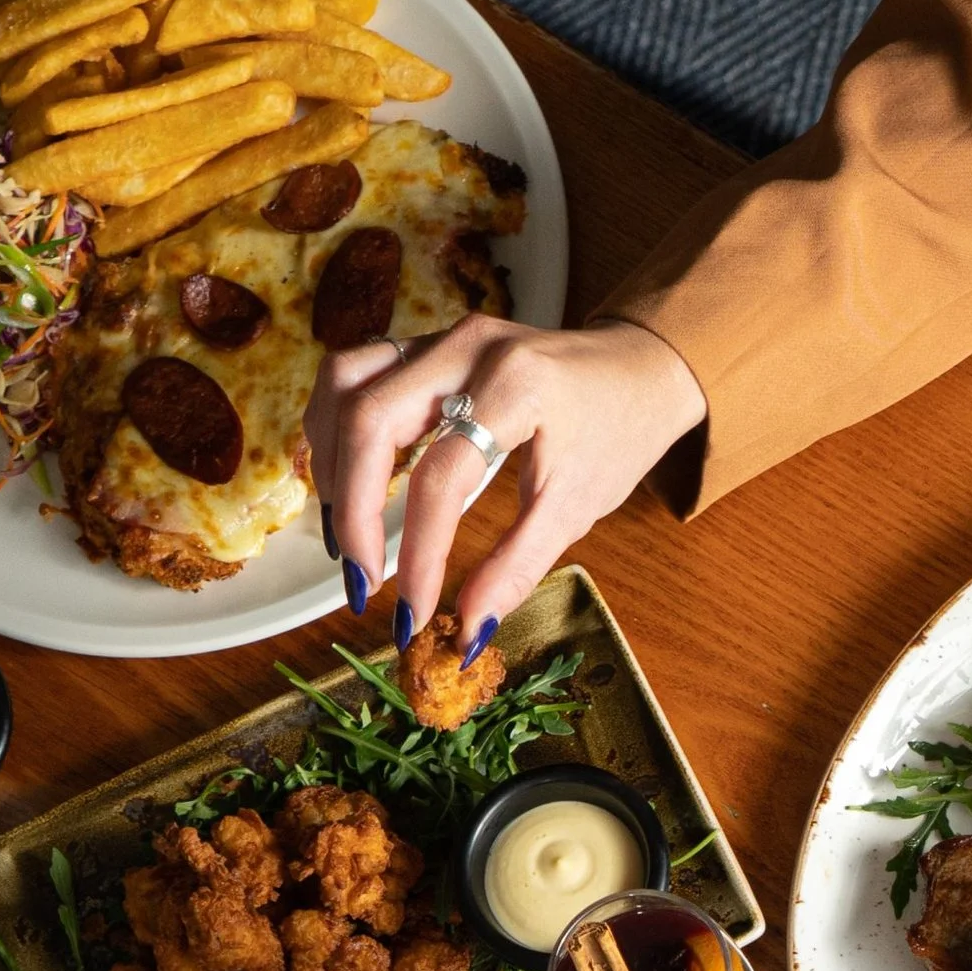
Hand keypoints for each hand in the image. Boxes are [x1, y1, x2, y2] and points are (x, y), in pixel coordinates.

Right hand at [307, 315, 705, 641]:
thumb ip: (516, 569)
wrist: (642, 368)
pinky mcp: (426, 347)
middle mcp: (468, 349)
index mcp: (518, 387)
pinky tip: (347, 485)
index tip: (410, 613)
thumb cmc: (617, 433)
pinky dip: (337, 432)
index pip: (441, 476)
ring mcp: (441, 340)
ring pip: (345, 384)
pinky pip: (354, 378)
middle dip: (351, 510)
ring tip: (344, 533)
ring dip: (330, 462)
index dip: (418, 553)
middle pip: (369, 418)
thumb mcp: (576, 509)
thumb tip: (466, 630)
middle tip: (361, 582)